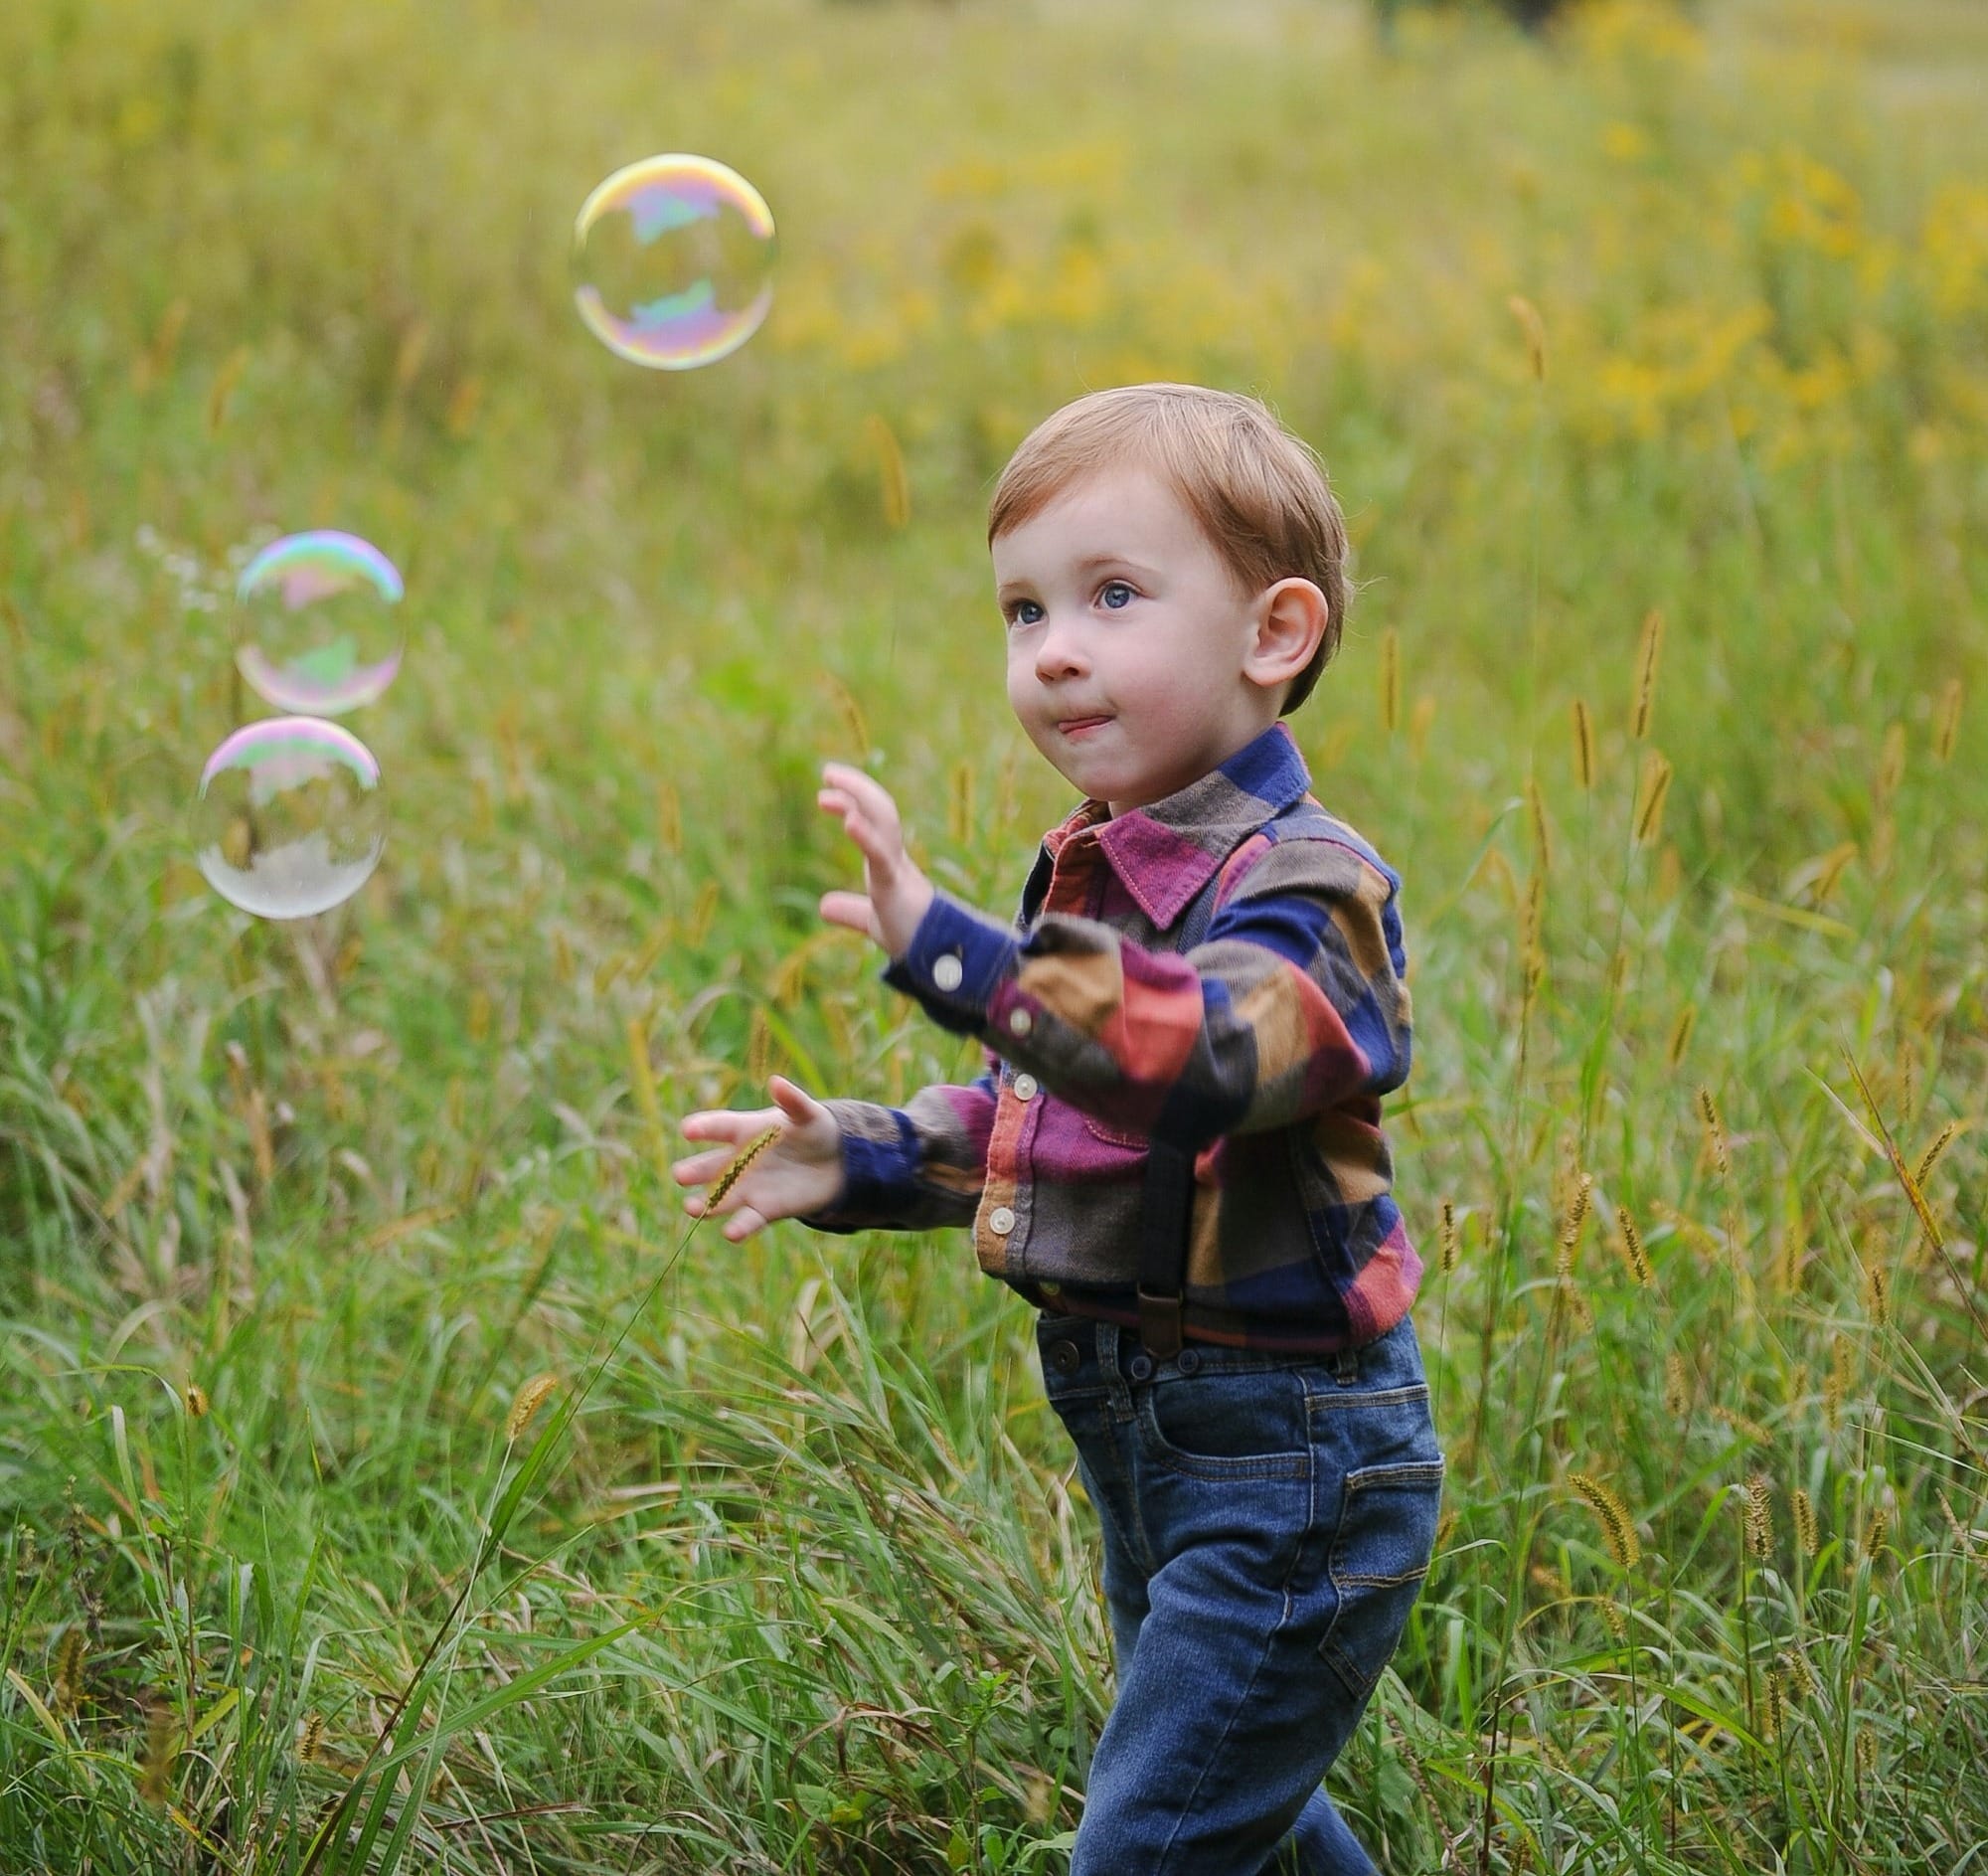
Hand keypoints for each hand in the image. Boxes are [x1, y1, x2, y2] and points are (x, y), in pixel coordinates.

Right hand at [672, 1076, 844, 1241]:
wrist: (834, 1162)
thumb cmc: (813, 1130)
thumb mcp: (807, 1113)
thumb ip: (792, 1101)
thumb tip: (776, 1082)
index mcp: (745, 1130)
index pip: (720, 1127)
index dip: (704, 1127)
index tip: (687, 1129)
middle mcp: (739, 1161)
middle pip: (711, 1167)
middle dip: (695, 1171)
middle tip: (679, 1174)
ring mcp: (749, 1187)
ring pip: (720, 1198)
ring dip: (705, 1204)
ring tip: (691, 1207)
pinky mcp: (764, 1210)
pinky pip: (747, 1220)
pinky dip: (739, 1227)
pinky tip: (730, 1233)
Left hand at [817, 763, 935, 958]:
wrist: (937, 959)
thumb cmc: (911, 936)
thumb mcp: (873, 921)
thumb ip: (851, 911)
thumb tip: (824, 907)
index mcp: (889, 861)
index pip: (873, 819)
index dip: (851, 801)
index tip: (825, 793)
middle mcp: (896, 856)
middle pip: (880, 809)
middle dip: (856, 787)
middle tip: (828, 770)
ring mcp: (897, 868)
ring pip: (884, 821)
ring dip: (858, 797)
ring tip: (830, 783)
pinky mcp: (896, 885)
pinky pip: (881, 855)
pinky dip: (865, 836)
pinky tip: (849, 820)